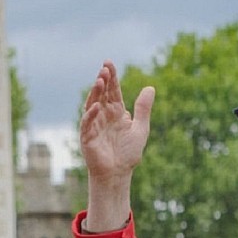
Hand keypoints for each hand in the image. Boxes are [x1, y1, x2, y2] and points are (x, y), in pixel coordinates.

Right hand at [80, 60, 154, 181]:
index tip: (109, 63)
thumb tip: (150, 87)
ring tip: (100, 80)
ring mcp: (94, 125)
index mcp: (116, 112)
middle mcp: (104, 115)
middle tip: (104, 68)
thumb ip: (143, 109)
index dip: (112, 77)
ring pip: (92, 104)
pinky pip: (87, 123)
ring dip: (95, 93)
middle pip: (102, 94)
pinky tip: (97, 106)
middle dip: (103, 81)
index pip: (113, 91)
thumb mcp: (140, 128)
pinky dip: (91, 114)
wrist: (118, 174)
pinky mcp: (87, 137)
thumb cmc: (128, 153)